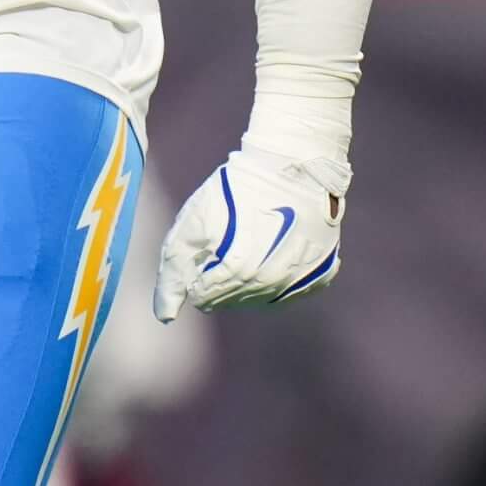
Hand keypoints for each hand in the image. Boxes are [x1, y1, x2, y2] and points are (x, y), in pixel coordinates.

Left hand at [153, 147, 348, 320]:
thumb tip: (166, 317)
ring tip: (244, 246)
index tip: (202, 247)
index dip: (195, 272)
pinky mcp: (320, 276)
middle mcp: (271, 285)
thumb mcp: (192, 224)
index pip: (203, 298)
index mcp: (237, 272)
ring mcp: (299, 282)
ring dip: (246, 280)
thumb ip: (174, 272)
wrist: (289, 168)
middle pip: (230, 301)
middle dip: (219, 277)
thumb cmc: (234, 192)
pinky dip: (275, 279)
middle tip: (224, 242)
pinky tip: (270, 253)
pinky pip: (289, 292)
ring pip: (259, 300)